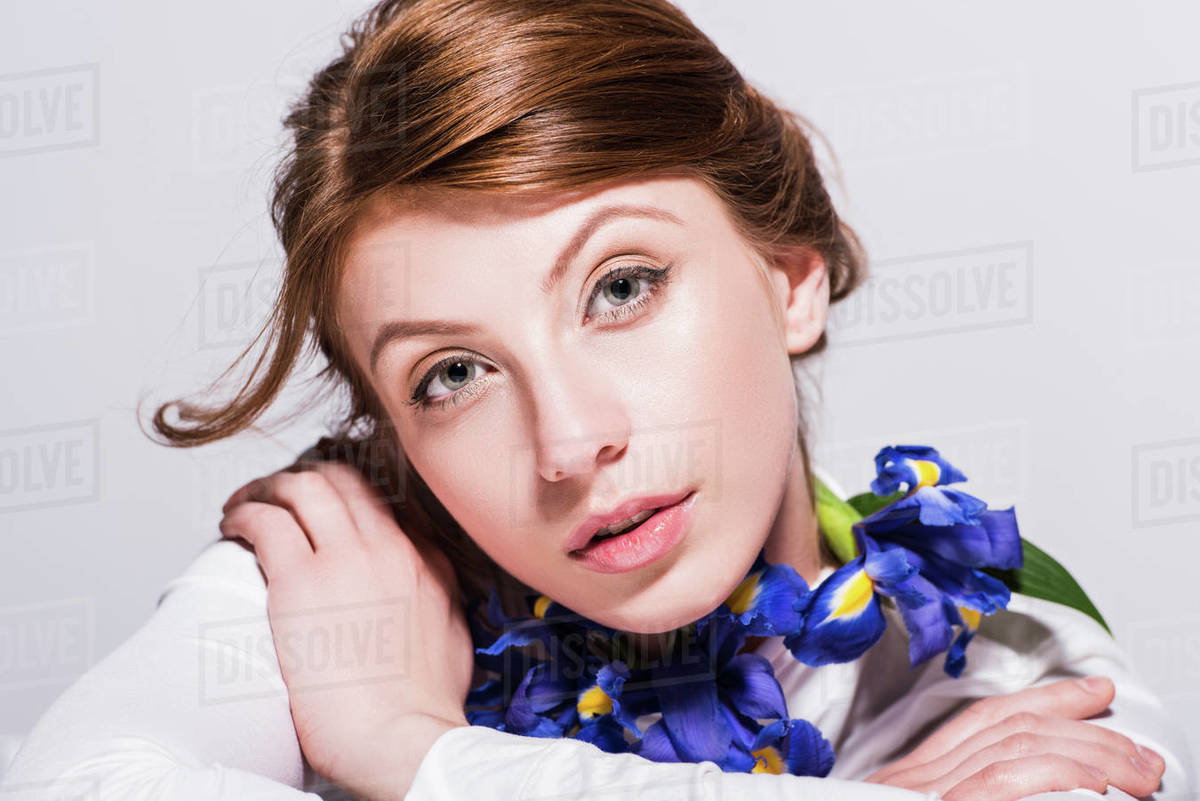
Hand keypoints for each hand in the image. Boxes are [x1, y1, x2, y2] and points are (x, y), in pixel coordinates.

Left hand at [219, 458, 474, 800]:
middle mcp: (389, 548)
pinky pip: (265, 522)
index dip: (345, 500)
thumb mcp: (451, 639)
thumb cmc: (421, 709)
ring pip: (303, 486)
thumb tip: (422, 595)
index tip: (321, 512)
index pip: (382, 504)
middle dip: (305, 478)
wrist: (405, 739)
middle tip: (278, 494)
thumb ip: (436, 602)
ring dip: (269, 487)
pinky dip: (243, 514)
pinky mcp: (300, 582)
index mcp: (425, 563)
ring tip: (246, 502)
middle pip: (344, 480)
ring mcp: (346, 559)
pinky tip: (231, 524)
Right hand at [864, 676, 1165, 800]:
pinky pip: (1005, 778)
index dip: (1042, 700)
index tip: (1090, 694)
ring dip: (1089, 755)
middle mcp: (913, 779)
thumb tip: (1021, 788)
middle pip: (1005, 726)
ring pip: (1016, 747)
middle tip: (1137, 750)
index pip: (982, 721)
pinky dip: (1056, 775)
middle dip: (1082, 729)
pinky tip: (1095, 786)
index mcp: (909, 781)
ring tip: (1137, 771)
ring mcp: (926, 792)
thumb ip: (952, 792)